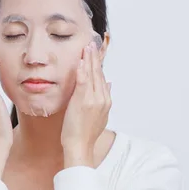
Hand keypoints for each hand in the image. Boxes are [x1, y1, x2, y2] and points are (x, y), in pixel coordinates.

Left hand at [60, 40, 112, 166]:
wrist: (80, 146)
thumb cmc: (86, 133)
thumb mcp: (101, 115)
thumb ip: (104, 98)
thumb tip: (108, 83)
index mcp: (105, 100)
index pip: (102, 77)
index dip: (98, 64)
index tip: (96, 52)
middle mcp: (101, 98)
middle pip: (98, 73)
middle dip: (95, 57)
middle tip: (92, 43)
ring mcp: (93, 100)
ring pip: (92, 75)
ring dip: (89, 59)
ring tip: (87, 47)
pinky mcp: (82, 102)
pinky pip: (83, 83)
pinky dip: (82, 71)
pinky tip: (81, 61)